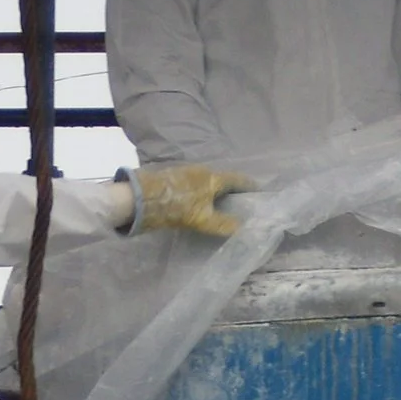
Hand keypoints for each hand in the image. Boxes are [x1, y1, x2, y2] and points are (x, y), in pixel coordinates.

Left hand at [129, 164, 251, 238]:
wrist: (142, 198)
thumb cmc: (177, 206)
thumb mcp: (203, 219)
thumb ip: (223, 224)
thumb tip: (243, 228)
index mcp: (213, 178)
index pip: (237, 179)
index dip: (249, 185)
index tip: (258, 191)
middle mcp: (202, 171)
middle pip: (222, 179)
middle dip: (232, 189)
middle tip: (240, 202)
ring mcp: (187, 173)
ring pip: (208, 182)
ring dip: (216, 191)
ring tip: (221, 204)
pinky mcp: (174, 178)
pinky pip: (195, 185)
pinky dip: (203, 193)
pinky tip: (199, 203)